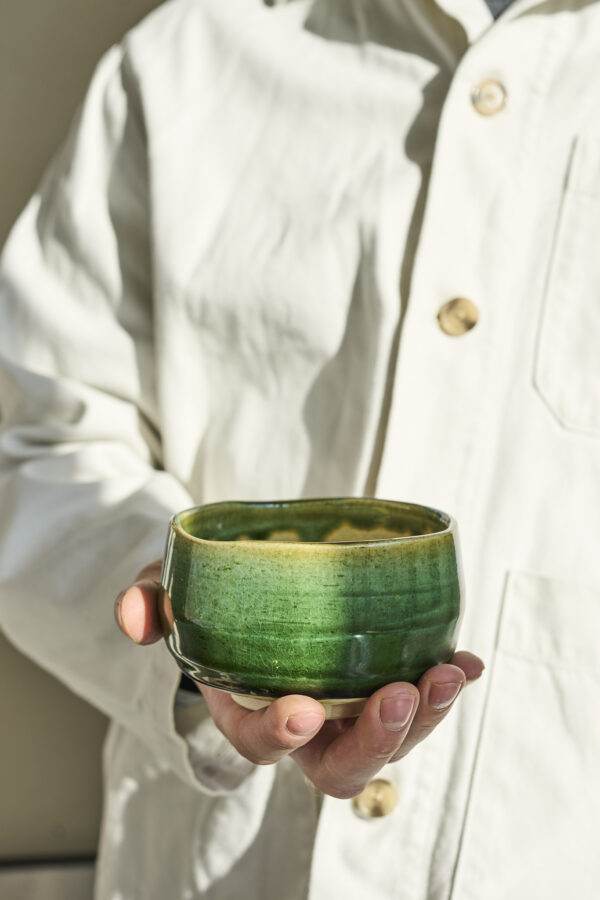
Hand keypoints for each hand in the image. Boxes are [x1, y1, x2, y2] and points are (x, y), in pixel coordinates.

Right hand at [115, 561, 483, 797]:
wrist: (250, 588)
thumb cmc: (209, 600)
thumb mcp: (170, 592)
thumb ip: (147, 601)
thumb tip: (133, 618)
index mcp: (247, 708)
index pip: (262, 744)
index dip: (280, 737)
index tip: (302, 708)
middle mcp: (304, 723)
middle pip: (341, 764)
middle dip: (375, 740)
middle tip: (399, 695)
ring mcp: (346, 706)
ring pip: (390, 739)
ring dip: (425, 715)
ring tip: (449, 672)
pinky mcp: (377, 679)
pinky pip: (417, 698)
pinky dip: (445, 685)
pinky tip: (466, 662)